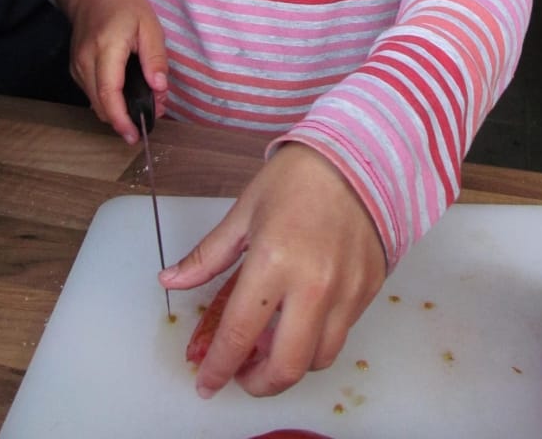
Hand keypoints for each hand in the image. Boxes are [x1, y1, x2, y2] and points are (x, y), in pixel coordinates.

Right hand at [50, 0, 167, 141]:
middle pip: (100, 104)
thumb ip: (155, 58)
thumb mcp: (150, 26)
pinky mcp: (76, 68)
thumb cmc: (125, 4)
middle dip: (125, 119)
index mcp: (106, 48)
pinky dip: (109, 100)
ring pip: (95, 102)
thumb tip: (159, 89)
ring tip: (145, 103)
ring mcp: (77, 65)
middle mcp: (85, 60)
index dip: (121, 119)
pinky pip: (92, 92)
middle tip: (152, 116)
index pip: (108, 93)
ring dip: (118, 110)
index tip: (134, 135)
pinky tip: (129, 94)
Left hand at [160, 143, 385, 397]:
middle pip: (286, 367)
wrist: (359, 156)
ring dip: (290, 366)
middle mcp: (313, 285)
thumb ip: (208, 256)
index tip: (206, 383)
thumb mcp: (244, 212)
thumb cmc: (297, 178)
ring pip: (319, 360)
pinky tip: (301, 321)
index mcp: (273, 262)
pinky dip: (317, 340)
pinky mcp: (370, 289)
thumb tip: (170, 280)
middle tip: (241, 375)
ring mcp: (347, 291)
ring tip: (271, 346)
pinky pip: (342, 334)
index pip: (238, 336)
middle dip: (257, 384)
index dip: (218, 369)